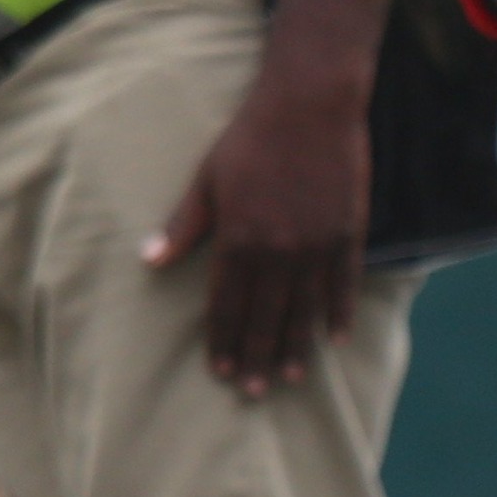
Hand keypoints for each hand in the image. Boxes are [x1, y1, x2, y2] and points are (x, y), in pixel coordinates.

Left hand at [148, 60, 372, 396]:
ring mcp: (318, 246)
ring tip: (291, 377)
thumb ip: (184, 225)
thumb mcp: (207, 178)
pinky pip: (344, 286)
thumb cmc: (250, 137)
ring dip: (297, 345)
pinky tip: (335, 339)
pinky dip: (339, 314)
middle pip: (267, 315)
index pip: (228, 302)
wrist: (309, 106)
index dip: (224, 338)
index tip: (221, 370)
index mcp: (240, 238)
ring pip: (305, 309)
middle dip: (258, 355)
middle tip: (255, 391)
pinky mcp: (348, 235)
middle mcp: (280, 250)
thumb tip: (149, 260)